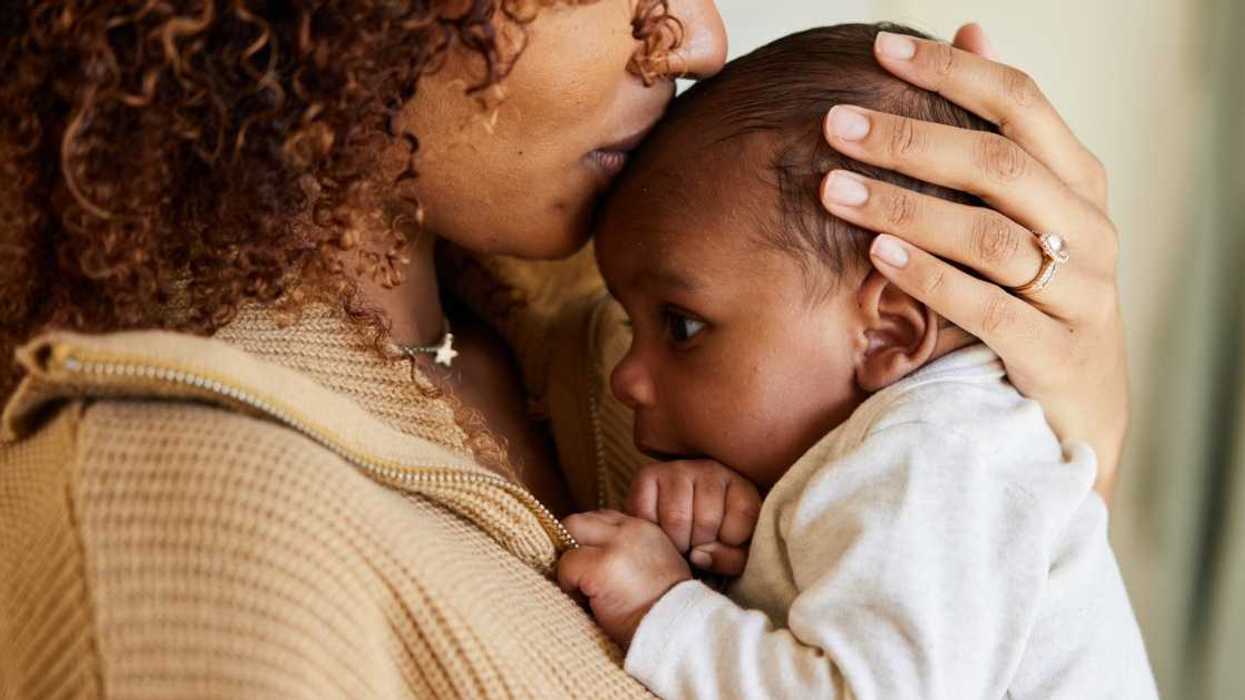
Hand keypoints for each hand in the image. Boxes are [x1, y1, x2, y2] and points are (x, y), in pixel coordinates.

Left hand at [558, 510, 691, 646]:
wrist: (676, 631)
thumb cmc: (665, 609)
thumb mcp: (658, 565)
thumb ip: (631, 550)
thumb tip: (598, 552)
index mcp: (645, 528)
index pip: (603, 518)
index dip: (591, 541)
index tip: (592, 563)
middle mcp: (630, 530)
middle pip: (580, 520)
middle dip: (573, 545)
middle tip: (580, 574)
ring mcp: (615, 545)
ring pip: (570, 534)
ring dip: (570, 562)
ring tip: (584, 589)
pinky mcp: (600, 566)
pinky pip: (566, 565)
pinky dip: (568, 584)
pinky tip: (587, 602)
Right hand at [626, 460, 760, 575]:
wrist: (682, 526)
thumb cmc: (716, 541)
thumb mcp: (738, 554)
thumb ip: (731, 559)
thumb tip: (697, 555)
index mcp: (741, 485)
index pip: (744, 515)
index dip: (732, 542)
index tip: (724, 543)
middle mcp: (710, 470)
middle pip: (707, 521)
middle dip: (699, 545)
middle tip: (697, 545)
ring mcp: (677, 469)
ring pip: (676, 519)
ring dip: (676, 542)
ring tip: (680, 541)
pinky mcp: (647, 475)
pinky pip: (646, 514)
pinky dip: (652, 532)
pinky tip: (661, 530)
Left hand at [820, 25, 1126, 501]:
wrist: (1078, 412)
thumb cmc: (1037, 296)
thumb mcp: (1028, 211)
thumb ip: (1000, 132)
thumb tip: (972, 30)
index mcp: (1079, 183)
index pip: (1022, 104)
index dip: (953, 71)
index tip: (881, 50)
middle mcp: (1090, 229)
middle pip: (999, 164)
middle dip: (911, 138)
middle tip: (836, 124)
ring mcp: (1080, 294)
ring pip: (991, 236)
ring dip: (905, 207)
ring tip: (834, 189)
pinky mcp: (1058, 355)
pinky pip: (989, 308)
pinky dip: (932, 277)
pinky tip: (878, 254)